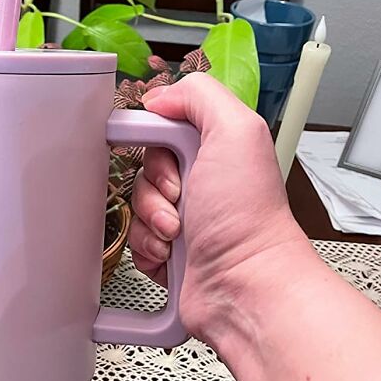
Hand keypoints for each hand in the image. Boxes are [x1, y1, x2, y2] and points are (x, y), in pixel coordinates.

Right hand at [129, 73, 309, 344]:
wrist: (243, 284)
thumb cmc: (246, 216)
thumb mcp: (236, 131)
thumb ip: (199, 96)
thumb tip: (159, 97)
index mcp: (217, 149)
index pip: (162, 128)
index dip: (154, 140)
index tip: (163, 152)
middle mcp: (201, 183)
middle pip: (143, 168)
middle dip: (153, 185)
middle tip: (179, 197)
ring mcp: (184, 220)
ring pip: (136, 207)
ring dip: (150, 220)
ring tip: (178, 234)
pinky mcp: (168, 254)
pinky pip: (134, 241)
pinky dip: (147, 248)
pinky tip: (171, 255)